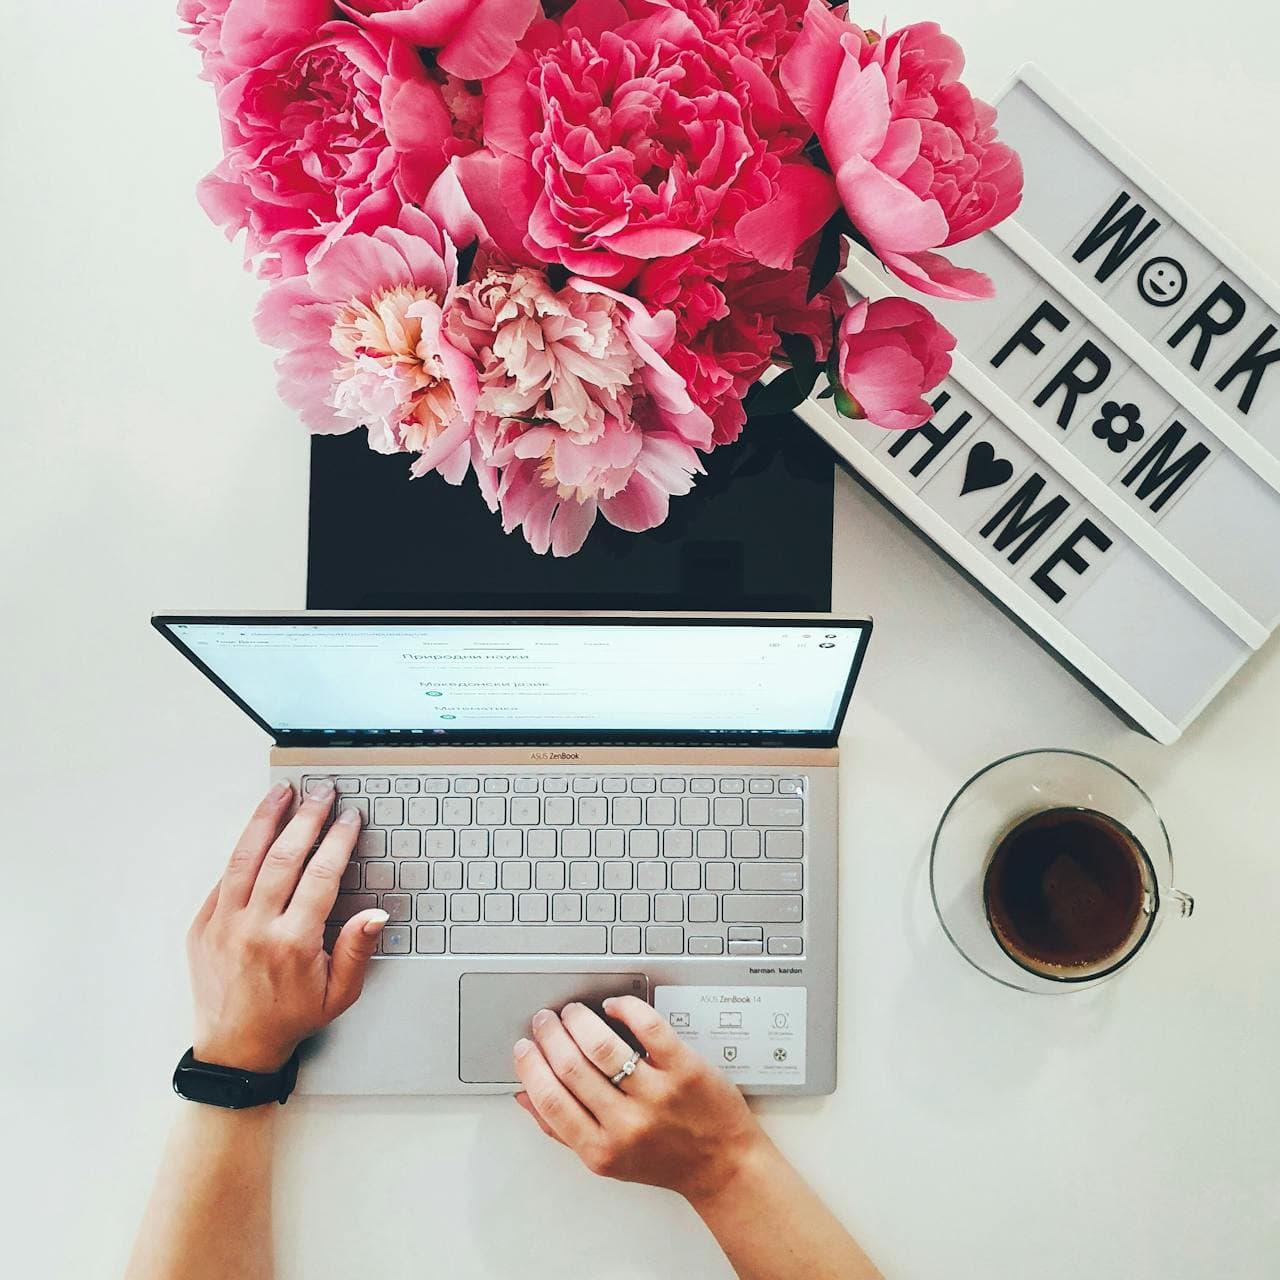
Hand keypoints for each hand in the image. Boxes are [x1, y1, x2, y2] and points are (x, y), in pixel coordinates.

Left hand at [186, 780, 386, 1072]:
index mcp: (292, 943)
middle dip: (307, 818)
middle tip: (322, 793)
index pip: (321, 874)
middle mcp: (254, 928)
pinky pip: (223, 878)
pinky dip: (242, 850)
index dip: (338, 840)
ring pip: (245, 857)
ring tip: (282, 793)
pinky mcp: (202, 926)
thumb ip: (358, 950)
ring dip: (266, 820)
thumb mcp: (339, 994)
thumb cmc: (289, 1018)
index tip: (349, 818)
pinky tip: (256, 830)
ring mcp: (223, 925)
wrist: (235, 1048)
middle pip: (284, 856)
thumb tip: (376, 915)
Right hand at [512, 995, 767, 1204]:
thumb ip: (563, 1130)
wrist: (722, 1166)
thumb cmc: (666, 1160)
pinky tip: (615, 1006)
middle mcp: (627, 1124)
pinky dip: (626, 1008)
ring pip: (603, 1046)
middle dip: (551, 1036)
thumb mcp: (607, 1158)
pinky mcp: (685, 1069)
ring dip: (579, 1020)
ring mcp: (657, 1094)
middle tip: (545, 1021)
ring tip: (573, 1012)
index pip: (551, 1100)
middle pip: (572, 1068)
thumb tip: (526, 1097)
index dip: (531, 1067)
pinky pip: (648, 1027)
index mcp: (601, 1150)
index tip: (525, 1047)